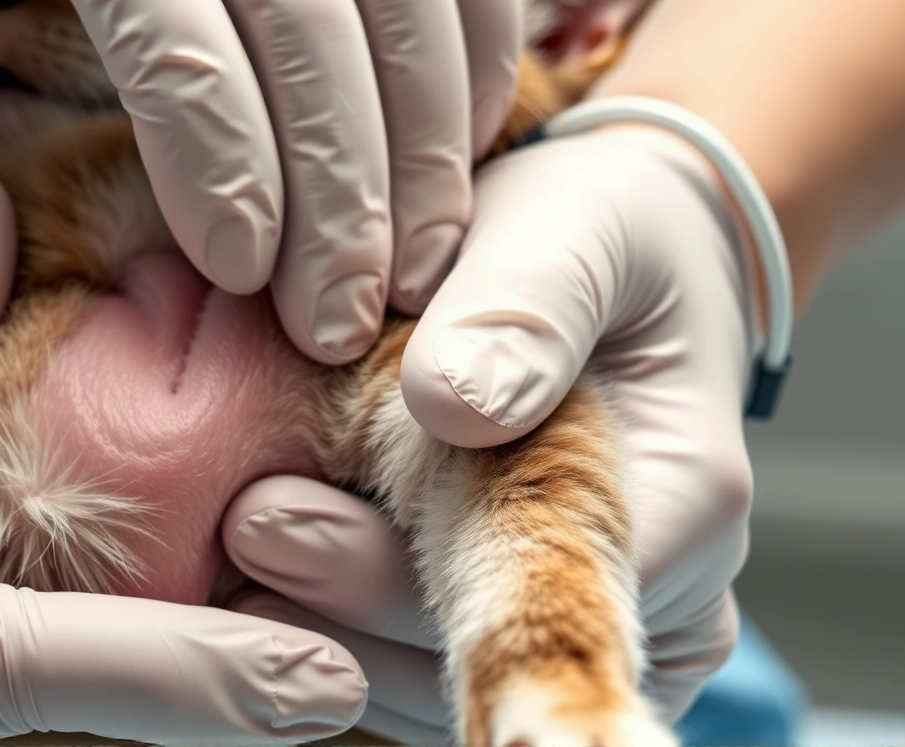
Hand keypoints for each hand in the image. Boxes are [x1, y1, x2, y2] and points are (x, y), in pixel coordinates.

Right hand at [0, 0, 521, 363]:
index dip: (465, 116)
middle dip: (406, 188)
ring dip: (326, 206)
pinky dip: (217, 167)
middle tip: (391, 305)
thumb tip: (368, 104)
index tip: (442, 226)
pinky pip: (175, 47)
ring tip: (318, 313)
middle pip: (396, 21)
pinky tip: (227, 252)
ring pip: (302, 45)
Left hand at [227, 127, 755, 728]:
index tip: (268, 518)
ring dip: (327, 627)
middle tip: (226, 527)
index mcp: (685, 498)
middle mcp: (658, 593)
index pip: (538, 586)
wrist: (611, 248)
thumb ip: (521, 311)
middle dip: (341, 600)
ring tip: (219, 554)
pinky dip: (339, 624)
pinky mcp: (517, 619)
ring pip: (441, 675)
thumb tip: (452, 406)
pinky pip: (421, 658)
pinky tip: (251, 578)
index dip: (394, 574)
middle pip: (481, 646)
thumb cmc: (597, 229)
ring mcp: (587, 618)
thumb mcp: (570, 232)